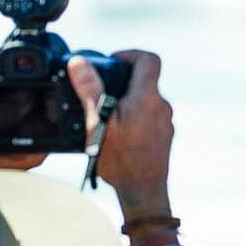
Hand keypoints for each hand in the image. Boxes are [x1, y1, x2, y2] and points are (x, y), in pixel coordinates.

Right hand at [67, 50, 173, 214]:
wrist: (144, 191)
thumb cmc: (121, 160)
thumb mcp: (98, 122)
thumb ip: (90, 90)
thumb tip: (80, 63)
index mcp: (147, 97)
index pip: (149, 59)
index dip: (130, 54)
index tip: (112, 61)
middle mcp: (162, 106)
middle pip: (145, 80)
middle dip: (122, 80)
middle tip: (101, 90)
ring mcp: (165, 121)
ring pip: (146, 100)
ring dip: (127, 101)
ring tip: (105, 116)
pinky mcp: (164, 135)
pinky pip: (149, 116)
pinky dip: (134, 116)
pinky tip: (118, 133)